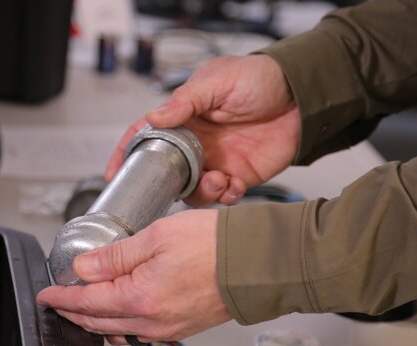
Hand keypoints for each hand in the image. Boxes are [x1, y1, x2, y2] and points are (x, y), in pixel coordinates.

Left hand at [37, 209, 230, 344]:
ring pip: (119, 328)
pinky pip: (141, 329)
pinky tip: (119, 307)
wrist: (257, 263)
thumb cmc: (215, 246)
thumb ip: (115, 255)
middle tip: (58, 300)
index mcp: (140, 299)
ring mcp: (168, 328)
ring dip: (96, 317)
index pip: (87, 302)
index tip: (47, 293)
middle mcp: (151, 322)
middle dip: (74, 310)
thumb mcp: (156, 236)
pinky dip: (121, 319)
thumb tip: (85, 268)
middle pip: (99, 321)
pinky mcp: (182, 327)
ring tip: (83, 302)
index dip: (62, 297)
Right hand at [107, 54, 300, 205]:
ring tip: (218, 181)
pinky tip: (233, 186)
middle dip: (168, 184)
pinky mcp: (238, 176)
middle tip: (178, 184)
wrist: (303, 96)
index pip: (147, 135)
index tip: (113, 172)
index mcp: (184, 117)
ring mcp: (216, 161)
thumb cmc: (261, 77)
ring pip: (194, 190)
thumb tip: (155, 116)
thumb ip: (185, 101)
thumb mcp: (218, 80)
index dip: (127, 154)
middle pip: (167, 171)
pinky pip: (223, 196)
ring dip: (201, 193)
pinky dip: (225, 197)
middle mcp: (196, 143)